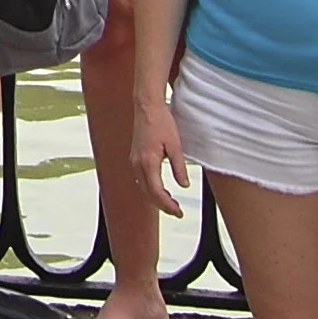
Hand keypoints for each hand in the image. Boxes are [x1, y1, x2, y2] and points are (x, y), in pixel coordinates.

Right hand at [132, 101, 190, 216]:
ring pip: (143, 187)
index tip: (178, 212)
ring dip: (155, 198)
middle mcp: (137, 163)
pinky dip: (150, 188)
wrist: (147, 106)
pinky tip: (160, 189)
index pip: (157, 193)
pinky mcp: (134, 157)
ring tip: (171, 203)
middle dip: (162, 206)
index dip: (168, 206)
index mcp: (148, 162)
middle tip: (177, 211)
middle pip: (148, 194)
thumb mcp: (176, 145)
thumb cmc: (161, 121)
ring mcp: (134, 160)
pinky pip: (141, 179)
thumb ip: (179, 167)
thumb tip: (183, 185)